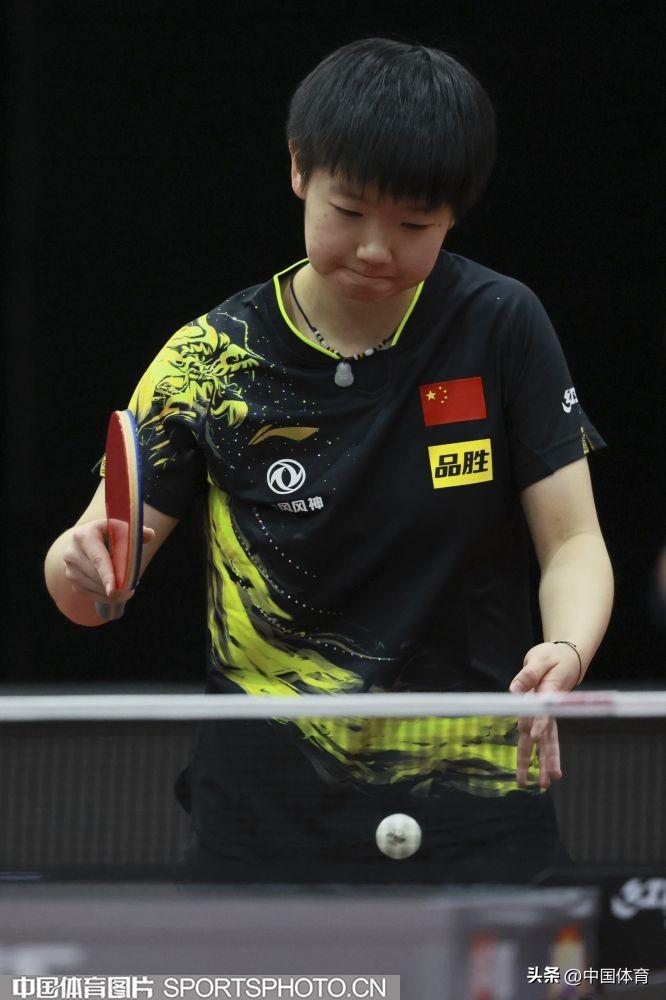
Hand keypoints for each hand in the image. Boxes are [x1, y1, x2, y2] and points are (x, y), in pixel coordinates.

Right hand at [62, 519, 154, 604]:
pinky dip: (106, 597)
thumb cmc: (108, 533)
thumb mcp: (120, 528)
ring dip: (112, 592)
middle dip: (116, 584)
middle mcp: (72, 553)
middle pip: (96, 576)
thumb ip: (136, 532)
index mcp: (83, 536)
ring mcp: (69, 569)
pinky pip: (91, 595)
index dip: (107, 575)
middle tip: (132, 586)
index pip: (98, 559)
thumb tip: (150, 534)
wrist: (85, 541)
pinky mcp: (73, 582)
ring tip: (128, 588)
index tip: (113, 590)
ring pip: (94, 587)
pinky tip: (118, 594)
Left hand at [509, 641, 580, 788]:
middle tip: (547, 780)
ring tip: (542, 785)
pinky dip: (538, 757)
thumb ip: (527, 675)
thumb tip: (513, 690)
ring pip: (546, 743)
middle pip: (548, 737)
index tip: (533, 736)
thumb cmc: (553, 658)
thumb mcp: (539, 659)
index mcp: (549, 694)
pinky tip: (535, 774)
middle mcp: (550, 710)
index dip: (538, 723)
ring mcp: (547, 716)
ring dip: (544, 763)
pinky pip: (541, 739)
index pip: (544, 712)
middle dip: (546, 758)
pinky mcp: (543, 717)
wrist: (567, 658)